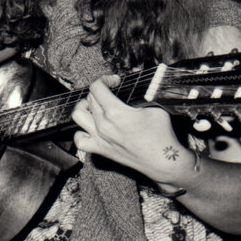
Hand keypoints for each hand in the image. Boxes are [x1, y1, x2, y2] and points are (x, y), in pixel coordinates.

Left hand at [70, 75, 189, 184]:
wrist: (162, 161)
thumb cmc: (161, 135)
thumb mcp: (155, 106)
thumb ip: (141, 94)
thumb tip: (135, 84)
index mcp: (115, 112)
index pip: (97, 87)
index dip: (105, 79)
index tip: (115, 81)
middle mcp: (103, 124)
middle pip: (90, 99)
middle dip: (100, 91)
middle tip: (111, 92)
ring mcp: (99, 138)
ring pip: (78, 115)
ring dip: (84, 107)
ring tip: (95, 106)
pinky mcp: (100, 149)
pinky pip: (80, 140)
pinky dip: (81, 131)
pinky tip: (91, 127)